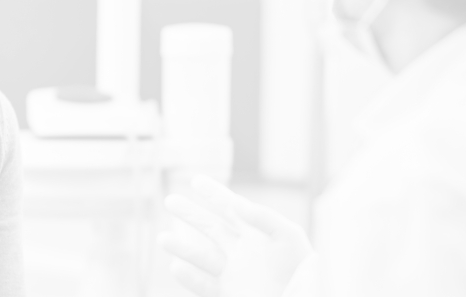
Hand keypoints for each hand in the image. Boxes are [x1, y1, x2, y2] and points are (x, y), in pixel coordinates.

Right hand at [158, 176, 313, 296]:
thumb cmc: (303, 270)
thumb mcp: (289, 237)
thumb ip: (264, 218)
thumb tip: (237, 203)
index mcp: (257, 233)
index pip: (232, 208)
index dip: (214, 193)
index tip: (195, 180)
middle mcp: (242, 251)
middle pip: (211, 228)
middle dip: (190, 214)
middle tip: (169, 201)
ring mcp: (234, 273)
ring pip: (202, 257)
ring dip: (182, 247)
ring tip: (161, 238)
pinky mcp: (229, 294)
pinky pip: (204, 286)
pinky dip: (189, 278)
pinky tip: (175, 268)